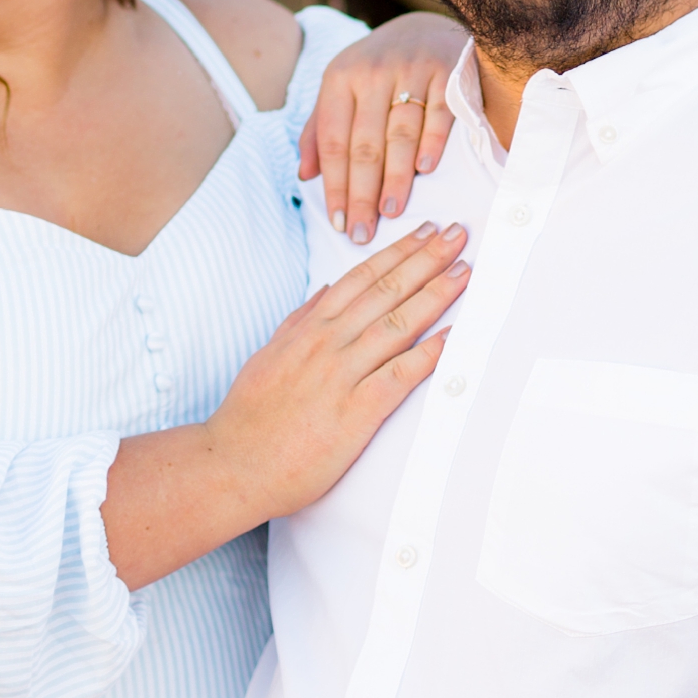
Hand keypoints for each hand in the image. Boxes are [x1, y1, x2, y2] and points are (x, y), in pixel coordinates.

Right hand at [102, 221, 470, 587]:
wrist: (233, 465)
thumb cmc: (250, 418)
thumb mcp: (268, 355)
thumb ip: (298, 321)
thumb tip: (322, 291)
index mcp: (308, 329)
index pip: (361, 278)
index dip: (397, 251)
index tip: (425, 232)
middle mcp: (327, 344)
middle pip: (386, 290)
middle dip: (426, 259)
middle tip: (457, 235)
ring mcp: (342, 375)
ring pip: (398, 324)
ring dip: (435, 295)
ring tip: (463, 272)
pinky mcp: (356, 411)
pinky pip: (401, 375)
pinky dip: (430, 353)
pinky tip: (454, 336)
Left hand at [301, 12, 470, 242]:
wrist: (424, 27)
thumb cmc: (376, 70)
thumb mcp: (340, 89)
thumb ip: (320, 129)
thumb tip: (304, 175)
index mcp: (339, 78)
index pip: (333, 142)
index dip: (334, 185)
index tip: (338, 223)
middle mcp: (372, 72)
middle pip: (364, 144)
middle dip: (362, 193)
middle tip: (363, 232)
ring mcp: (411, 69)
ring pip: (400, 133)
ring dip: (396, 176)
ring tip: (391, 211)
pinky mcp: (446, 70)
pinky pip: (438, 113)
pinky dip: (432, 142)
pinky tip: (425, 170)